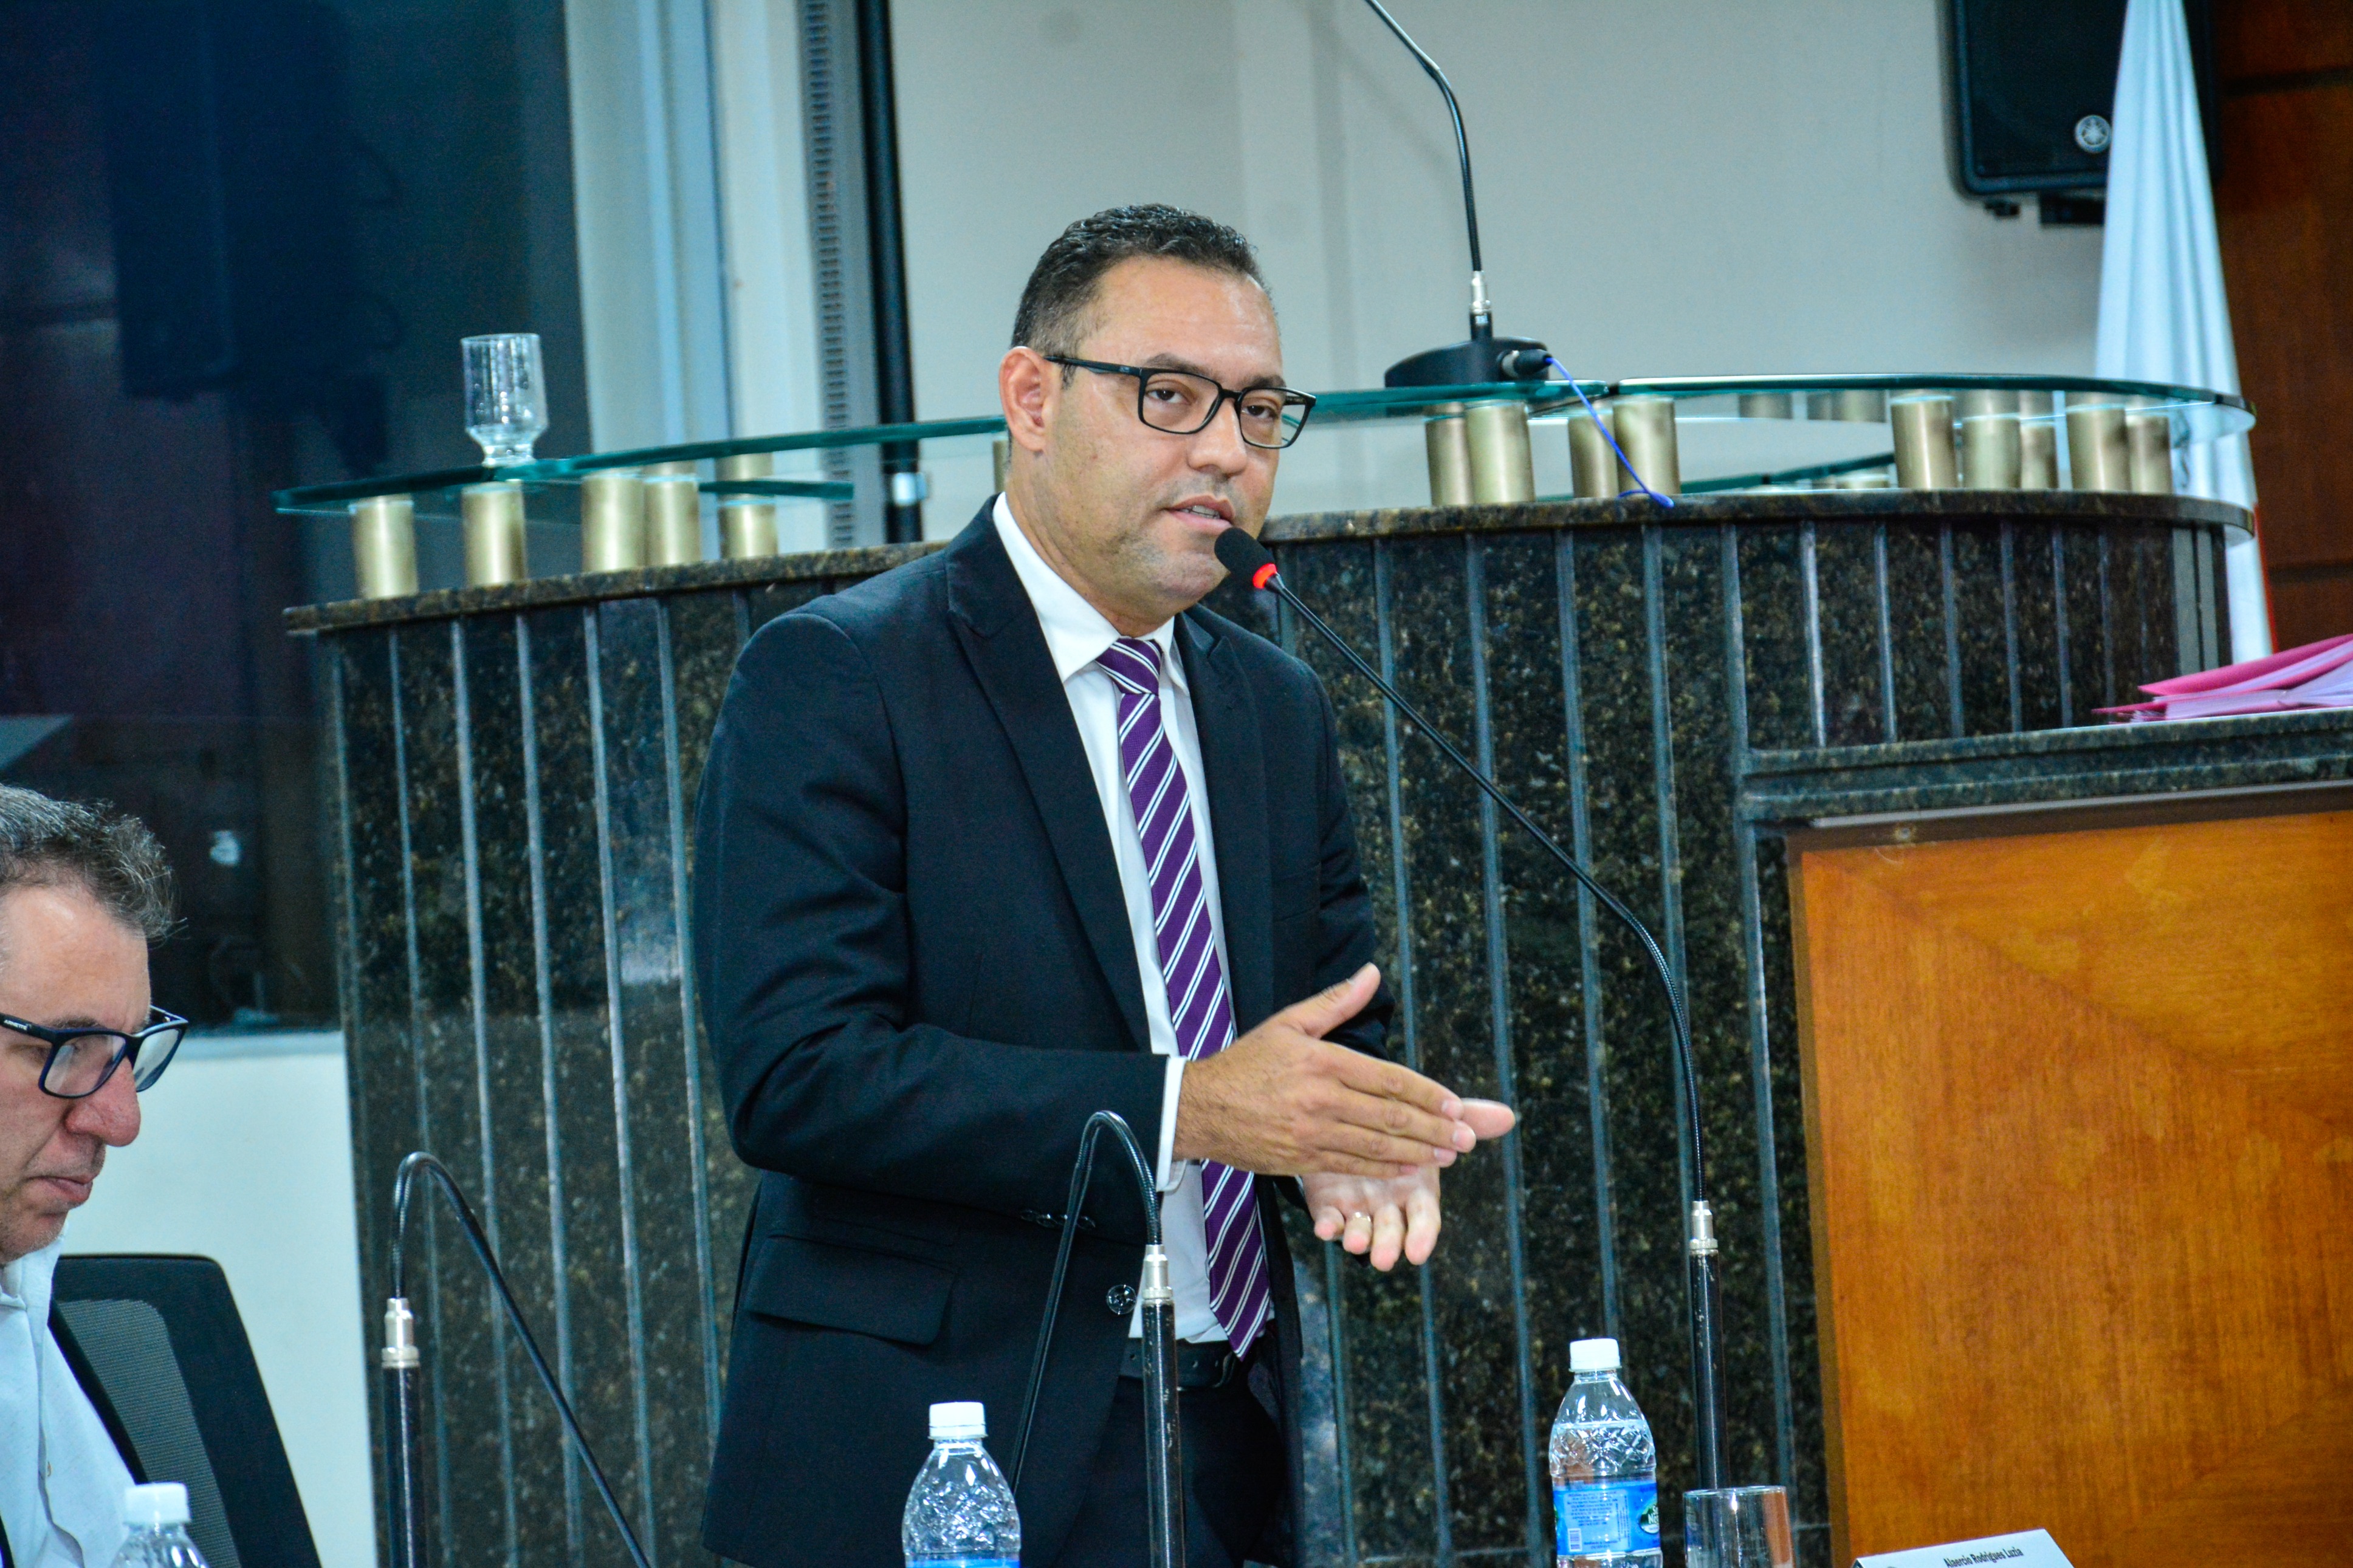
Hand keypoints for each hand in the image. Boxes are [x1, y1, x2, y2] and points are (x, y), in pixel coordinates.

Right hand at [1175, 964, 1473, 1177]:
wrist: (1199, 1108)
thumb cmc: (1246, 1063)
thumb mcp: (1289, 1024)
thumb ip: (1336, 1002)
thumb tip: (1372, 974)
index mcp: (1324, 1062)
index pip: (1389, 1078)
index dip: (1427, 1093)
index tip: (1456, 1104)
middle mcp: (1322, 1099)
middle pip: (1391, 1116)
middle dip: (1434, 1128)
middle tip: (1467, 1137)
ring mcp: (1312, 1133)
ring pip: (1377, 1146)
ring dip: (1418, 1153)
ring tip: (1449, 1155)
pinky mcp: (1302, 1160)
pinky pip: (1352, 1166)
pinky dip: (1384, 1170)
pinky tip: (1408, 1170)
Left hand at [1303, 1100, 1515, 1269]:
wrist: (1357, 1118)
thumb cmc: (1405, 1128)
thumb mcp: (1432, 1120)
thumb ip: (1466, 1121)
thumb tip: (1509, 1115)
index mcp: (1418, 1192)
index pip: (1426, 1219)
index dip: (1423, 1236)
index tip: (1418, 1253)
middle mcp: (1390, 1206)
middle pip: (1393, 1231)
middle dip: (1388, 1246)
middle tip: (1383, 1259)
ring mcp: (1359, 1207)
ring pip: (1360, 1230)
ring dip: (1357, 1239)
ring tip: (1353, 1243)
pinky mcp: (1329, 1201)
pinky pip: (1328, 1218)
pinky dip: (1327, 1224)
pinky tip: (1323, 1227)